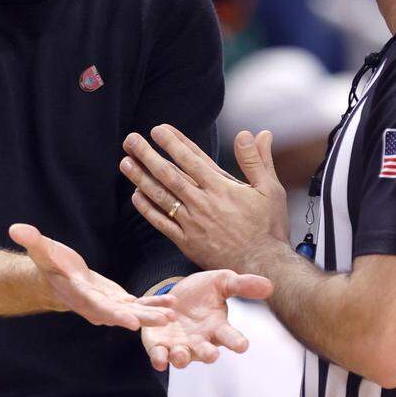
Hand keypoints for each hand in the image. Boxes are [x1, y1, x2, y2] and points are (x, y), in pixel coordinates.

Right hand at [8, 223, 175, 330]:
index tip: (131, 321)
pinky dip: (155, 305)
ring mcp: (108, 306)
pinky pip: (139, 306)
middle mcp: (95, 306)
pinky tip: (173, 303)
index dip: (114, 314)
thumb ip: (32, 240)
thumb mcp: (42, 250)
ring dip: (153, 315)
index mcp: (79, 295)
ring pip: (133, 313)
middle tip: (163, 322)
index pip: (97, 307)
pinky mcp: (118, 301)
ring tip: (173, 314)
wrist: (57, 277)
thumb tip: (16, 228)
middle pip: (120, 315)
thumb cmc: (49, 262)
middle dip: (142, 319)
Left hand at [120, 125, 288, 272]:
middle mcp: (203, 202)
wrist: (262, 266)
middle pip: (169, 174)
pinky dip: (147, 208)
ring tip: (125, 162)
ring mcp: (192, 223)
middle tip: (131, 140)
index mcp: (221, 187)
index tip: (157, 129)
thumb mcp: (270, 189)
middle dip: (148, 154)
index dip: (173, 142)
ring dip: (141, 178)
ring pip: (161, 196)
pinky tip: (136, 195)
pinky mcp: (187, 242)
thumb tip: (252, 133)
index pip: (191, 158)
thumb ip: (257, 160)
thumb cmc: (269, 228)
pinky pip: (162, 222)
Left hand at [141, 269, 272, 370]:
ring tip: (180, 355)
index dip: (236, 341)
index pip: (230, 336)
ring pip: (181, 357)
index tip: (243, 345)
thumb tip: (269, 285)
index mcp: (217, 328)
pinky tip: (158, 360)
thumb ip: (242, 285)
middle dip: (208, 354)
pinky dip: (159, 358)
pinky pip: (159, 355)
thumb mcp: (222, 282)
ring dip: (181, 358)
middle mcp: (200, 341)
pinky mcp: (160, 345)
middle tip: (212, 355)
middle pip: (206, 351)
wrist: (175, 296)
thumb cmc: (203, 292)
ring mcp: (180, 345)